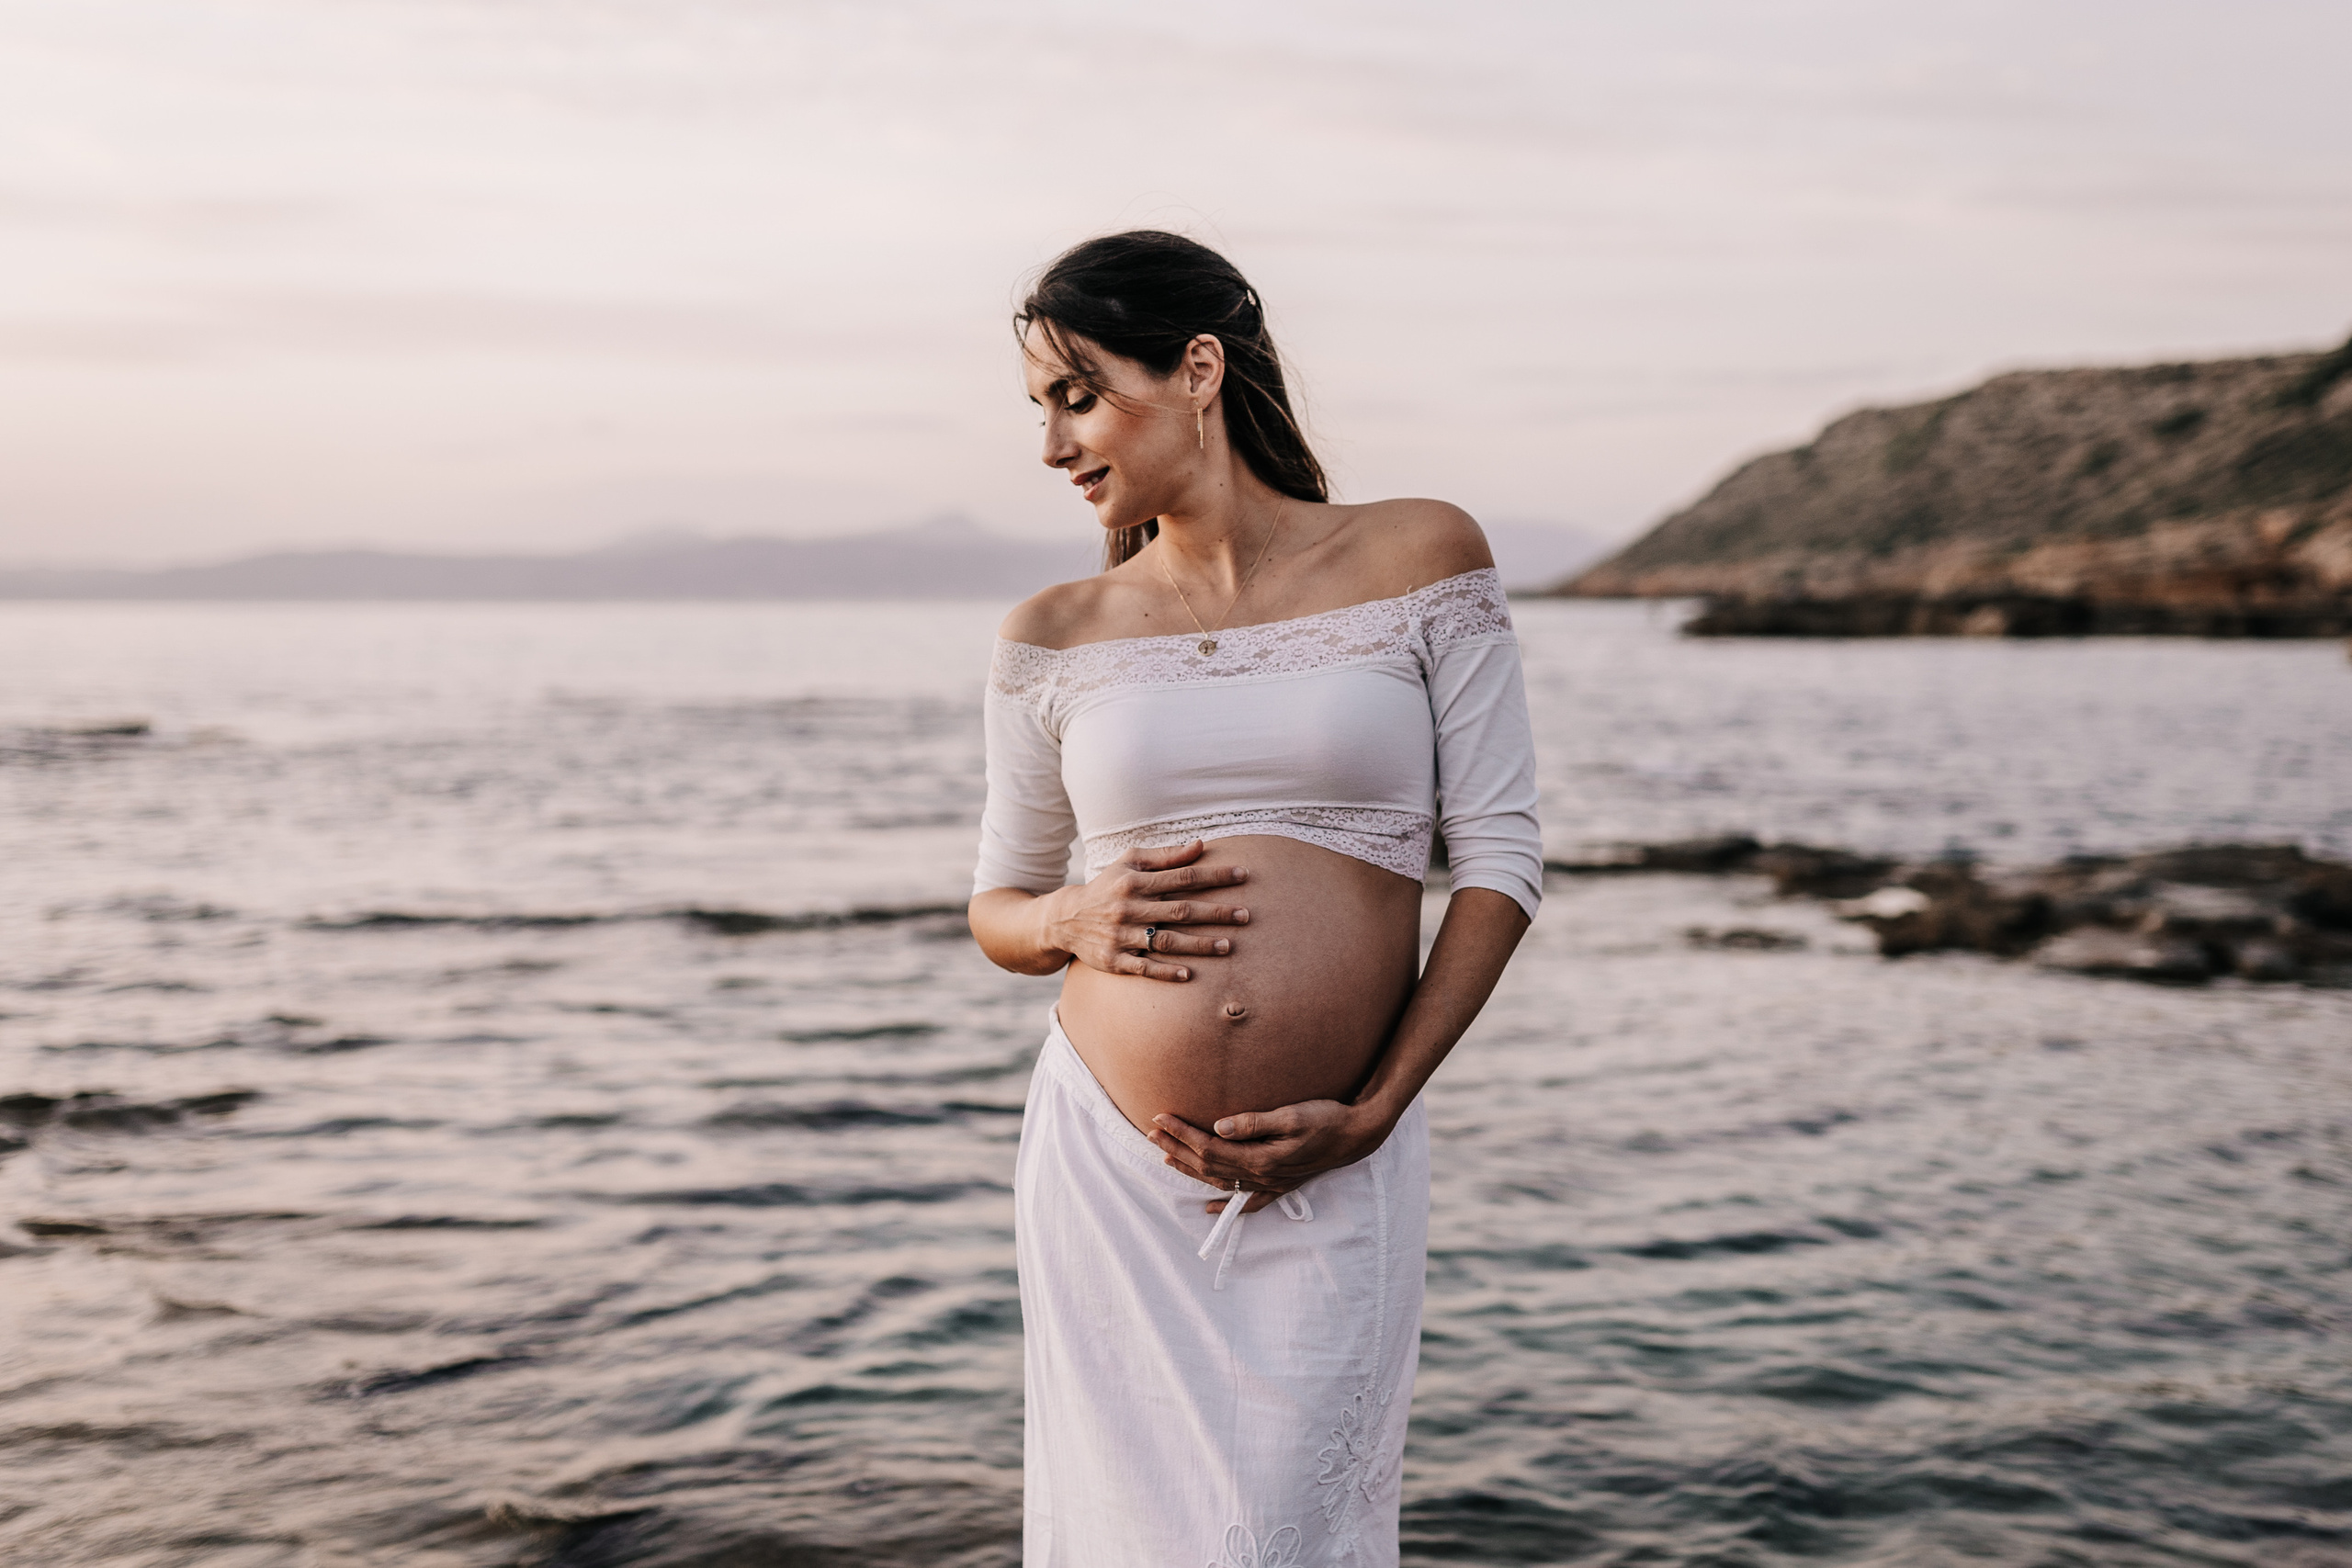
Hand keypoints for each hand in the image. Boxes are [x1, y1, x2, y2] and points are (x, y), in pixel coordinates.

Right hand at [1041, 841, 1249, 982]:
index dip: (1214, 875)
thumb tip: (1201, 845)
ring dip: (1199, 944)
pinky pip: (1144, 967)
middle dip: (1216, 912)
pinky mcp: (1115, 960)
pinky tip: (1189, 974)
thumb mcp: (1130, 864)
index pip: (1183, 877)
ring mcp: (1122, 937)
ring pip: (1167, 941)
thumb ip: (1166, 856)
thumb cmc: (1107, 886)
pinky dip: (1166, 971)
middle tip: (1246, 914)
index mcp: (1136, 882)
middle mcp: (1130, 909)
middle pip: (1181, 910)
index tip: (1243, 874)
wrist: (1065, 919)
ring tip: (1228, 946)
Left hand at [1147, 1099, 1393, 1212]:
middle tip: (1151, 1132)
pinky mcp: (1280, 1184)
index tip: (1160, 1117)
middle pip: (1208, 1166)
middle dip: (1177, 1149)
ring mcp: (1271, 1183)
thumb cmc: (1327, 1118)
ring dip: (1191, 1170)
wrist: (1358, 1136)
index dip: (1182, 1133)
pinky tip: (1208, 1207)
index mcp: (1260, 1158)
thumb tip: (1218, 1127)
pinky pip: (1246, 1201)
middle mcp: (1261, 1176)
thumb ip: (1254, 1123)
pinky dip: (1224, 1204)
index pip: (1209, 1148)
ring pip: (1221, 1181)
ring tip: (1166, 1158)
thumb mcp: (1292, 1115)